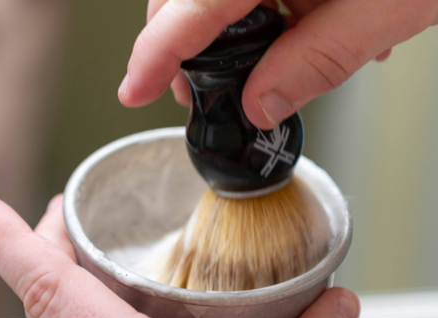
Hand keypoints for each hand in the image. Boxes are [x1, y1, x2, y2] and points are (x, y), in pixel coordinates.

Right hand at [119, 0, 437, 128]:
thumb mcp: (387, 8)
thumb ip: (317, 62)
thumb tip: (260, 106)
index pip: (194, 8)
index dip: (155, 54)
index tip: (132, 91)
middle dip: (180, 46)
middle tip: (196, 90)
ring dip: (219, 33)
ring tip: (255, 67)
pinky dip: (254, 13)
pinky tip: (291, 28)